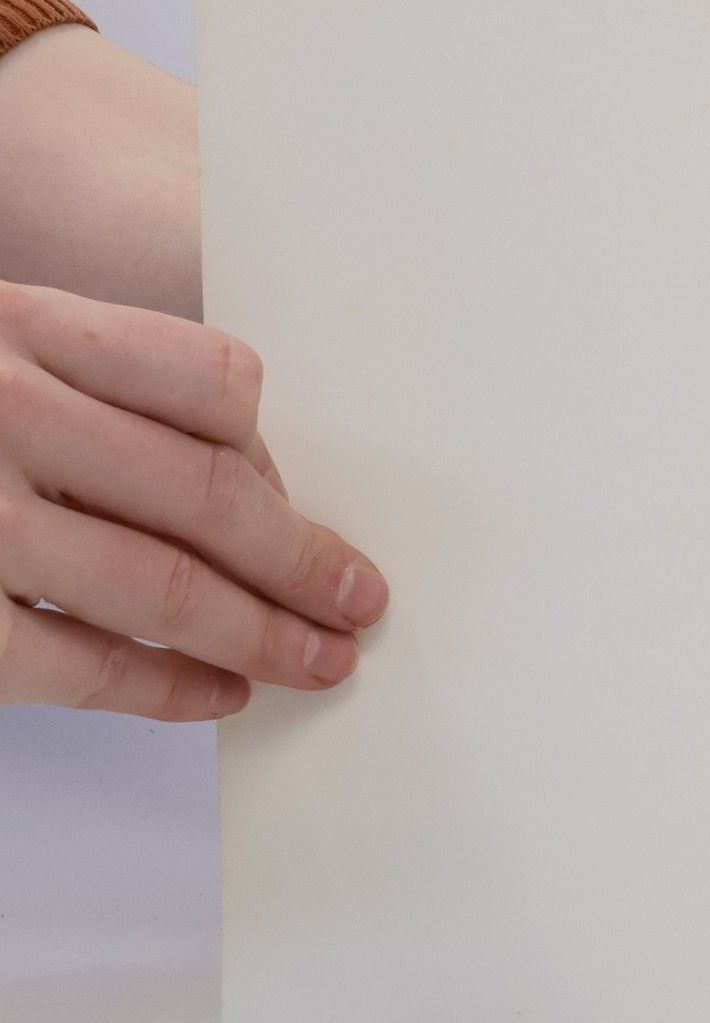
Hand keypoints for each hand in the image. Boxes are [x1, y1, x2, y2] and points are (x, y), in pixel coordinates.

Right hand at [0, 281, 386, 719]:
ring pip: (161, 582)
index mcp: (18, 326)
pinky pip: (75, 660)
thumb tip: (239, 466)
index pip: (207, 377)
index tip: (307, 497)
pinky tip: (216, 696)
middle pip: (208, 491)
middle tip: (362, 599)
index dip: (276, 450)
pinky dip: (162, 687)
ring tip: (321, 659)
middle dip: (302, 558)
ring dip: (261, 631)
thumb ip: (84, 378)